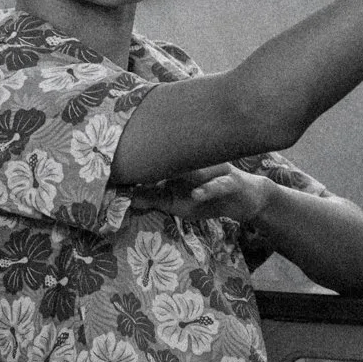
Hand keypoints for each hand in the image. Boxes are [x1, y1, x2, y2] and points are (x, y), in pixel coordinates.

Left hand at [134, 164, 274, 223]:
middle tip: (132, 164)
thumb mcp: (177, 203)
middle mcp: (197, 162)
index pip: (157, 159)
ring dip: (179, 174)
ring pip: (196, 169)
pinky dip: (206, 189)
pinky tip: (195, 195)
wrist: (246, 200)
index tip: (116, 165)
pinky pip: (218, 185)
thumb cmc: (210, 199)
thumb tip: (126, 199)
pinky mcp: (231, 181)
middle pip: (174, 158)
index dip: (139, 161)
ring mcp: (215, 170)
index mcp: (181, 164)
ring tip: (159, 178)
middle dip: (154, 160)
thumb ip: (154, 199)